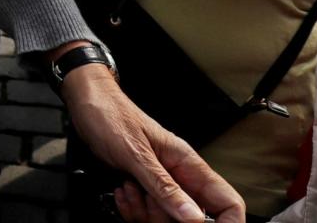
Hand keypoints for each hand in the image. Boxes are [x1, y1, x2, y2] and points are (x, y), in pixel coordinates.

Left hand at [63, 64, 244, 221]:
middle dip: (170, 219)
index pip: (228, 202)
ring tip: (131, 189)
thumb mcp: (137, 156)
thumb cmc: (111, 116)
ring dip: (146, 214)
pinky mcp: (143, 188)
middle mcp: (180, 176)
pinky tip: (123, 191)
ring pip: (168, 219)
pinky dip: (132, 210)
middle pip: (194, 218)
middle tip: (149, 200)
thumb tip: (194, 218)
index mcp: (189, 164)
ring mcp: (162, 183)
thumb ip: (165, 188)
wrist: (88, 105)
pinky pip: (145, 214)